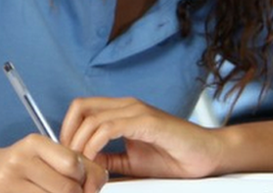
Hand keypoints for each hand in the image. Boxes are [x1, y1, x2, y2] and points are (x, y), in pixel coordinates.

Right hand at [0, 134, 107, 192]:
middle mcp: (19, 160)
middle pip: (67, 188)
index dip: (87, 178)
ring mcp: (8, 182)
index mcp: (34, 143)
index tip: (86, 183)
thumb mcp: (47, 157)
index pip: (74, 164)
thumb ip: (77, 165)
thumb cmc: (25, 167)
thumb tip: (99, 182)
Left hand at [62, 97, 223, 178]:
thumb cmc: (174, 157)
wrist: (205, 156)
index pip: (82, 109)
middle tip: (70, 162)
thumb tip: (83, 161)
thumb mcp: (131, 161)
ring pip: (91, 118)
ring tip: (81, 167)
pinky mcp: (147, 122)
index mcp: (123, 111)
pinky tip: (95, 161)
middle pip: (80, 108)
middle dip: (68, 136)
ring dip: (79, 145)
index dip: (67, 130)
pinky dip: (94, 145)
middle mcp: (128, 106)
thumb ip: (108, 158)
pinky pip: (109, 128)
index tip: (67, 156)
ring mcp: (137, 111)